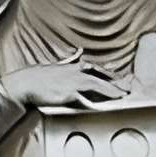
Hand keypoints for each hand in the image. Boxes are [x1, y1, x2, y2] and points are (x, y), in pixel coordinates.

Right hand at [2, 62, 123, 111]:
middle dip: (116, 82)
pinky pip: (87, 98)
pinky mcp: (69, 93)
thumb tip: (79, 51)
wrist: (26, 83)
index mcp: (75, 66)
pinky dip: (97, 101)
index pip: (98, 69)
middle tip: (129, 88)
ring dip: (112, 91)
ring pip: (98, 85)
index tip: (122, 79)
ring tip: (123, 96)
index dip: (111, 75)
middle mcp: (77, 72)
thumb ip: (70, 59)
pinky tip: (106, 105)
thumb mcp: (58, 65)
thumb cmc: (40, 77)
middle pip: (102, 77)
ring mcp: (73, 83)